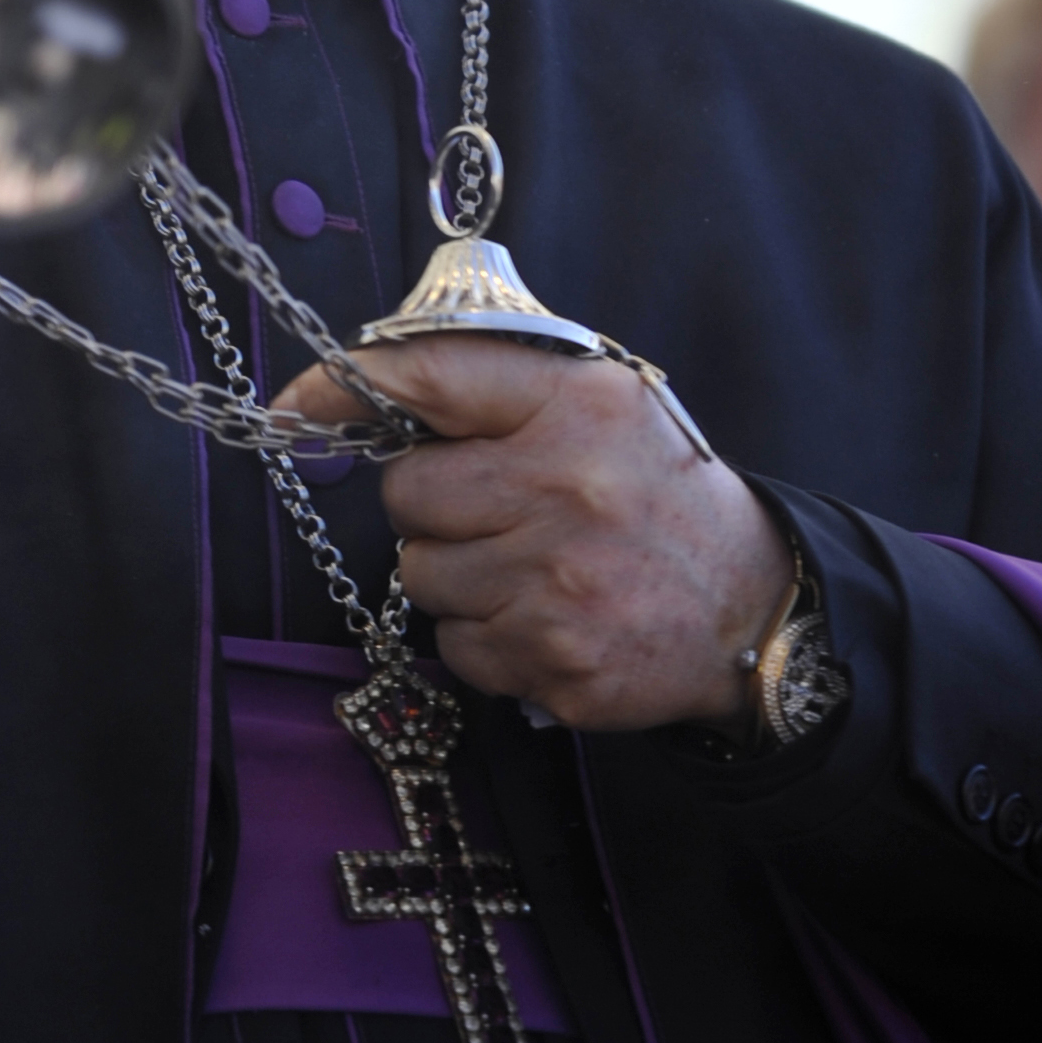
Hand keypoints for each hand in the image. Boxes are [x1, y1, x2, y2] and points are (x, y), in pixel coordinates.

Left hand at [271, 337, 794, 733]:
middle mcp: (565, 490)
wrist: (749, 606)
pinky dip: (486, 639)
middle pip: (407, 495)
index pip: (432, 378)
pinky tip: (544, 617)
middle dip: (433, 504)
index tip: (293, 405)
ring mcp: (559, 585)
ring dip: (457, 575)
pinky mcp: (558, 664)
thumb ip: (498, 385)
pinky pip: (457, 649)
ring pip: (422, 576)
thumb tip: (372, 385)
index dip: (347, 388)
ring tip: (530, 564)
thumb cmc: (653, 489)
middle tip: (495, 508)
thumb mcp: (600, 401)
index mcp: (575, 406)